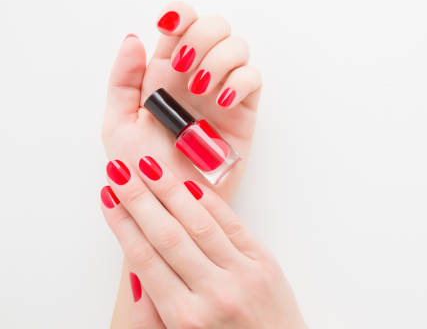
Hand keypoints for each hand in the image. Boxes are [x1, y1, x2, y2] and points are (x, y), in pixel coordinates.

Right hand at [101, 156, 305, 327]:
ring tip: (149, 167)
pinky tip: (190, 184)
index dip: (123, 225)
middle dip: (139, 199)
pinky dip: (211, 203)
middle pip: (167, 235)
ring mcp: (243, 275)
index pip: (145, 260)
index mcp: (185, 319)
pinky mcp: (265, 263)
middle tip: (120, 170)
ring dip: (171, 191)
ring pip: (200, 224)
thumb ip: (152, 314)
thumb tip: (134, 271)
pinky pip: (233, 225)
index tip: (108, 198)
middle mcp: (214, 294)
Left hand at [102, 1, 260, 202]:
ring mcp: (222, 90)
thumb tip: (135, 38)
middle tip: (183, 67)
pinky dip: (240, 82)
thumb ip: (122, 80)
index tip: (168, 27)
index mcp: (164, 71)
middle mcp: (196, 73)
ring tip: (201, 90)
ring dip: (219, 59)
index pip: (180, 22)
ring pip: (237, 46)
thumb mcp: (118, 125)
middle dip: (201, 36)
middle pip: (214, 26)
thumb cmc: (142, 170)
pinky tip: (222, 102)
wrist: (171, 204)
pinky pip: (253, 78)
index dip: (180, 14)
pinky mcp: (244, 110)